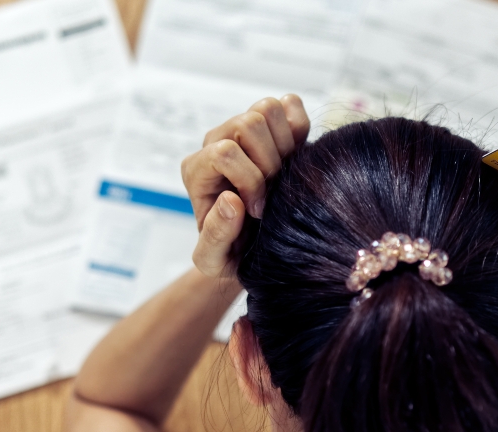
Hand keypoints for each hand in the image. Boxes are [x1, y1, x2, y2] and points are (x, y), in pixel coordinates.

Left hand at [181, 94, 309, 277]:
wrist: (254, 246)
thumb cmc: (232, 252)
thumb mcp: (215, 260)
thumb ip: (214, 237)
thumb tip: (231, 201)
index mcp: (197, 171)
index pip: (225, 152)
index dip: (250, 181)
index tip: (258, 211)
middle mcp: (217, 142)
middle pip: (248, 123)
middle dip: (270, 164)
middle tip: (272, 194)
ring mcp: (245, 131)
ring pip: (267, 108)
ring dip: (285, 146)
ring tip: (283, 176)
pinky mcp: (273, 127)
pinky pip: (290, 104)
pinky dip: (299, 128)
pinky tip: (295, 158)